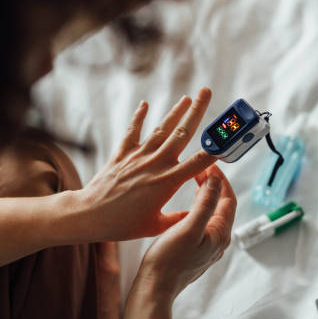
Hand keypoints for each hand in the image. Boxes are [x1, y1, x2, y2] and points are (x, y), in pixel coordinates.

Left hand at [78, 87, 216, 240]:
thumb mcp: (156, 226)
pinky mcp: (122, 154)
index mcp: (168, 182)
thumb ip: (178, 219)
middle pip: (182, 133)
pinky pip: (132, 131)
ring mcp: (138, 156)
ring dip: (175, 111)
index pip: (198, 163)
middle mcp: (155, 164)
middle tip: (207, 92)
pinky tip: (144, 104)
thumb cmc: (123, 225)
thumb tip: (196, 216)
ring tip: (187, 97)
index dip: (214, 149)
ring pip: (161, 129)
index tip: (226, 138)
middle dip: (196, 111)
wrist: (90, 214)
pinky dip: (138, 117)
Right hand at [134, 164, 235, 298]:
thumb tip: (216, 181)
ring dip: (206, 194)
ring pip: (212, 213)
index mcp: (220, 233)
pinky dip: (198, 206)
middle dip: (214, 184)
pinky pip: (203, 221)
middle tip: (199, 169)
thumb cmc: (169, 260)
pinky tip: (187, 203)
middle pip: (222, 205)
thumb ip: (205, 203)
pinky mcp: (196, 248)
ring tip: (194, 180)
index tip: (209, 164)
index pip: (228, 198)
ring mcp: (208, 245)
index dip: (221, 179)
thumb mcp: (189, 227)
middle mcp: (218, 239)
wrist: (155, 286)